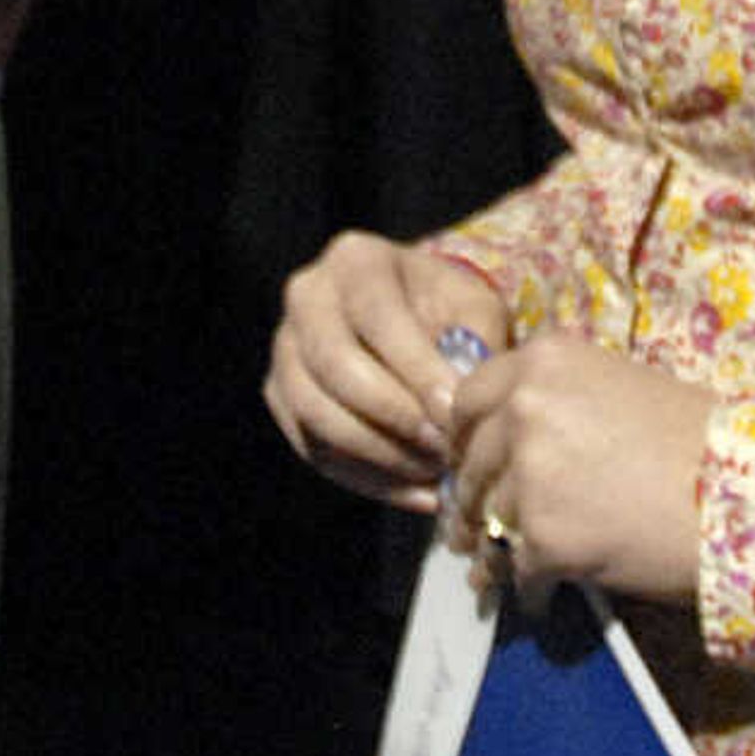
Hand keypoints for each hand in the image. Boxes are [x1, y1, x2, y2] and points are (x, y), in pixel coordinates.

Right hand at [266, 231, 511, 506]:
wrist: (417, 315)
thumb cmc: (451, 309)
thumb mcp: (474, 309)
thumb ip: (473, 348)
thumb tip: (457, 410)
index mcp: (356, 260)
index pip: (378, 316)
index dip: (414, 368)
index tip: (453, 412)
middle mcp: (306, 297)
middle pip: (334, 366)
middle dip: (392, 416)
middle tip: (443, 450)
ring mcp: (284, 348)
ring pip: (316, 415)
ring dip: (380, 456)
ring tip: (436, 475)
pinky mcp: (280, 397)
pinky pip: (314, 450)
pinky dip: (370, 479)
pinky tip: (419, 494)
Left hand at [443, 335, 711, 607]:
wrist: (743, 492)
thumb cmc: (697, 439)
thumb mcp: (619, 388)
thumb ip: (556, 401)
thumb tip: (506, 434)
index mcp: (545, 361)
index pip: (467, 399)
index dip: (468, 436)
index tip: (476, 460)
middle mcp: (526, 408)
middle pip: (470, 464)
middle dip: (476, 499)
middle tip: (486, 524)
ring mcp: (530, 474)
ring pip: (487, 522)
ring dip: (497, 547)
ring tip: (513, 565)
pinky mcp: (542, 537)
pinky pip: (516, 571)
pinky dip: (531, 585)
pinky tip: (551, 588)